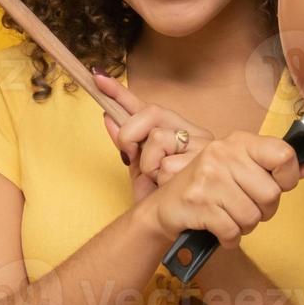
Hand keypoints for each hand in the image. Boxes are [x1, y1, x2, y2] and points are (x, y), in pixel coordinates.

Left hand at [93, 71, 214, 201]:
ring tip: (159, 181)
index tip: (98, 77)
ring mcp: (202, 148)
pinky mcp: (205, 165)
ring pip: (158, 139)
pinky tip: (170, 190)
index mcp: (179, 131)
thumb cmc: (160, 198)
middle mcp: (194, 134)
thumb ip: (125, 143)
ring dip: (149, 165)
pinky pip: (167, 165)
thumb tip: (107, 116)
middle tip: (129, 154)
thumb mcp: (137, 168)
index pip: (147, 107)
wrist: (176, 227)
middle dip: (131, 132)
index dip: (122, 92)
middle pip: (152, 113)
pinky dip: (161, 181)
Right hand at [138, 129, 303, 248]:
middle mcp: (223, 154)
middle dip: (262, 211)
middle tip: (244, 207)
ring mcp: (208, 178)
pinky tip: (218, 230)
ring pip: (252, 217)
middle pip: (271, 195)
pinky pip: (232, 231)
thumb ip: (282, 166)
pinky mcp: (198, 202)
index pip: (284, 155)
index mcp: (238, 142)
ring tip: (228, 217)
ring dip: (244, 226)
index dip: (287, 179)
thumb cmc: (211, 190)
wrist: (165, 209)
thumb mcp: (243, 169)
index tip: (276, 185)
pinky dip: (229, 238)